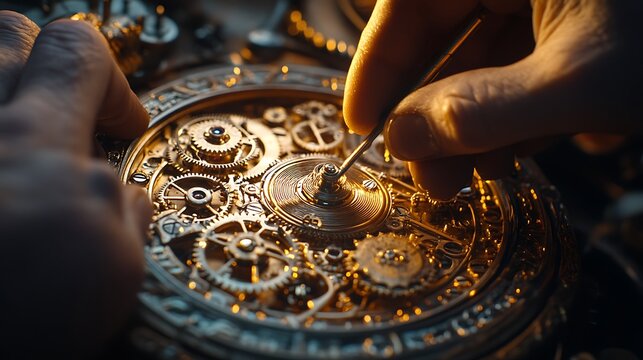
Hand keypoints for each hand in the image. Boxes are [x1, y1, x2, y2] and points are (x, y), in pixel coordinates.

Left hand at [0, 11, 150, 357]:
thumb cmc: (10, 327)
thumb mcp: (110, 275)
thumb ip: (127, 212)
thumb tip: (125, 193)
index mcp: (33, 148)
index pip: (77, 51)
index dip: (114, 82)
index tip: (123, 124)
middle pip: (8, 34)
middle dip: (52, 63)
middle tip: (71, 116)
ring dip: (7, 92)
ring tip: (25, 145)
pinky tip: (3, 177)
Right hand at [344, 0, 642, 198]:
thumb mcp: (583, 79)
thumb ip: (482, 112)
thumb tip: (403, 138)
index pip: (409, 1)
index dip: (377, 64)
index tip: (362, 123)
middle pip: (442, 39)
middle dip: (431, 114)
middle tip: (426, 173)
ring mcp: (544, 1)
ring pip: (480, 62)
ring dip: (470, 127)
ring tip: (469, 179)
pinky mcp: (570, 27)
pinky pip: (519, 69)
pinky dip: (511, 116)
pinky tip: (513, 155)